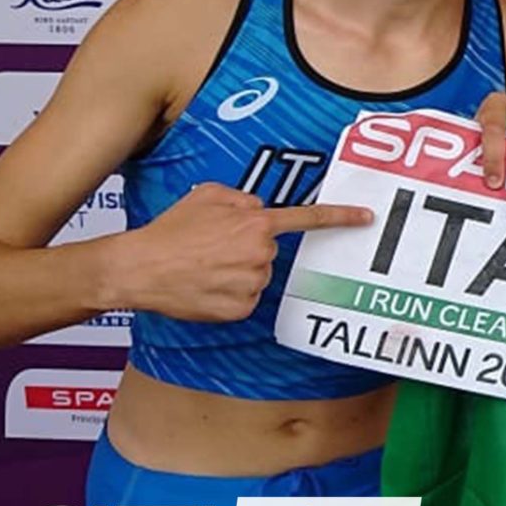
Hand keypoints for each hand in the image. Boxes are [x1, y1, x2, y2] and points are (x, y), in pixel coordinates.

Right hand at [113, 183, 371, 321]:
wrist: (139, 268)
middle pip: (269, 251)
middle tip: (212, 250)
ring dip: (237, 273)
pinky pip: (245, 300)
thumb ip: (241, 198)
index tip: (366, 217)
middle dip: (247, 249)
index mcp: (256, 223)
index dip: (340, 217)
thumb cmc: (170, 231)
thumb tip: (257, 209)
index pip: (307, 218)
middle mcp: (260, 253)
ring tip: (203, 268)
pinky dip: (229, 295)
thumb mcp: (207, 196)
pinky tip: (205, 287)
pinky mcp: (240, 309)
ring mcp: (252, 283)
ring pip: (257, 276)